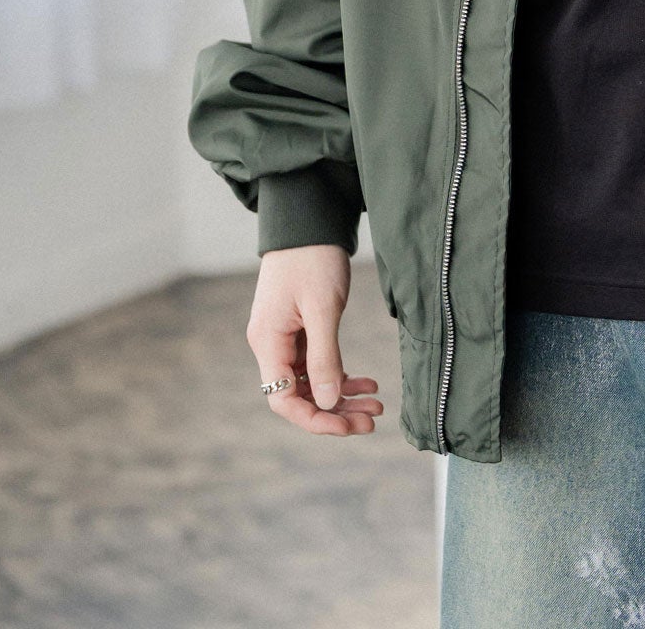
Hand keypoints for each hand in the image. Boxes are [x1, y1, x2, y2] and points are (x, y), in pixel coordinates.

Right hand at [247, 245, 384, 434]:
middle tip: (372, 420)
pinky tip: (367, 383)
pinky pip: (318, 364)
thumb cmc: (313, 258)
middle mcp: (272, 344)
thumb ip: (324, 357)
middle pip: (300, 396)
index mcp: (268, 342)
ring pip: (312, 382)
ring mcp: (286, 337)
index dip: (315, 419)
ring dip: (342, 396)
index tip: (348, 426)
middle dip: (335, 412)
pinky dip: (342, 374)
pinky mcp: (301, 328)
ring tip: (376, 404)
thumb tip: (329, 403)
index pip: (284, 400)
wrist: (311, 219)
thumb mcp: (323, 308)